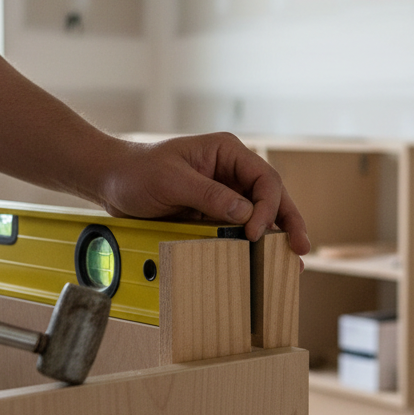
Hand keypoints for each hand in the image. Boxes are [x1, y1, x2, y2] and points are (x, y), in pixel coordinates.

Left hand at [93, 133, 309, 255]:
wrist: (112, 182)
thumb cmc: (138, 172)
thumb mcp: (172, 180)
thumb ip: (209, 195)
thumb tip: (244, 214)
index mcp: (227, 152)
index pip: (263, 179)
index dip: (266, 207)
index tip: (253, 232)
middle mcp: (232, 172)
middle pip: (272, 197)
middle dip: (289, 222)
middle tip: (301, 248)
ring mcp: (225, 194)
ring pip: (261, 215)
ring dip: (277, 237)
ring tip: (292, 262)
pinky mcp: (214, 214)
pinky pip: (240, 229)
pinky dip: (254, 245)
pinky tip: (264, 260)